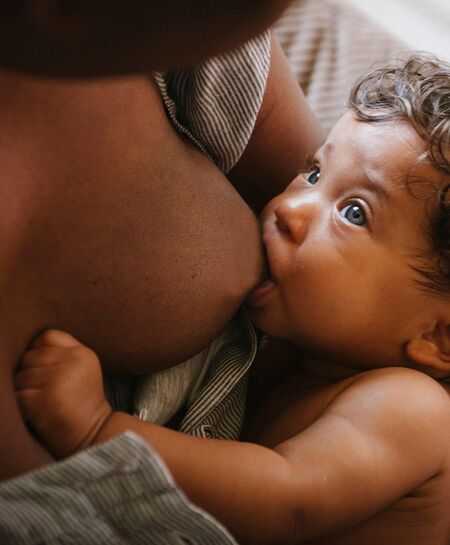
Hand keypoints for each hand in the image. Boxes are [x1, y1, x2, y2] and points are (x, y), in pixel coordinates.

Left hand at [15, 330, 111, 458]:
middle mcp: (73, 361)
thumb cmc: (80, 408)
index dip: (37, 352)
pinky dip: (20, 407)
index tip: (43, 372)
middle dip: (28, 375)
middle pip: (29, 357)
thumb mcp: (81, 372)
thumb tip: (26, 349)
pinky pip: (16, 396)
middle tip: (43, 395)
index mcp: (82, 353)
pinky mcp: (46, 399)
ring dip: (22, 393)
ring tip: (42, 407)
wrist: (94, 440)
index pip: (46, 337)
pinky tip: (35, 415)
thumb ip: (61, 354)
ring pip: (19, 377)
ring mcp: (60, 378)